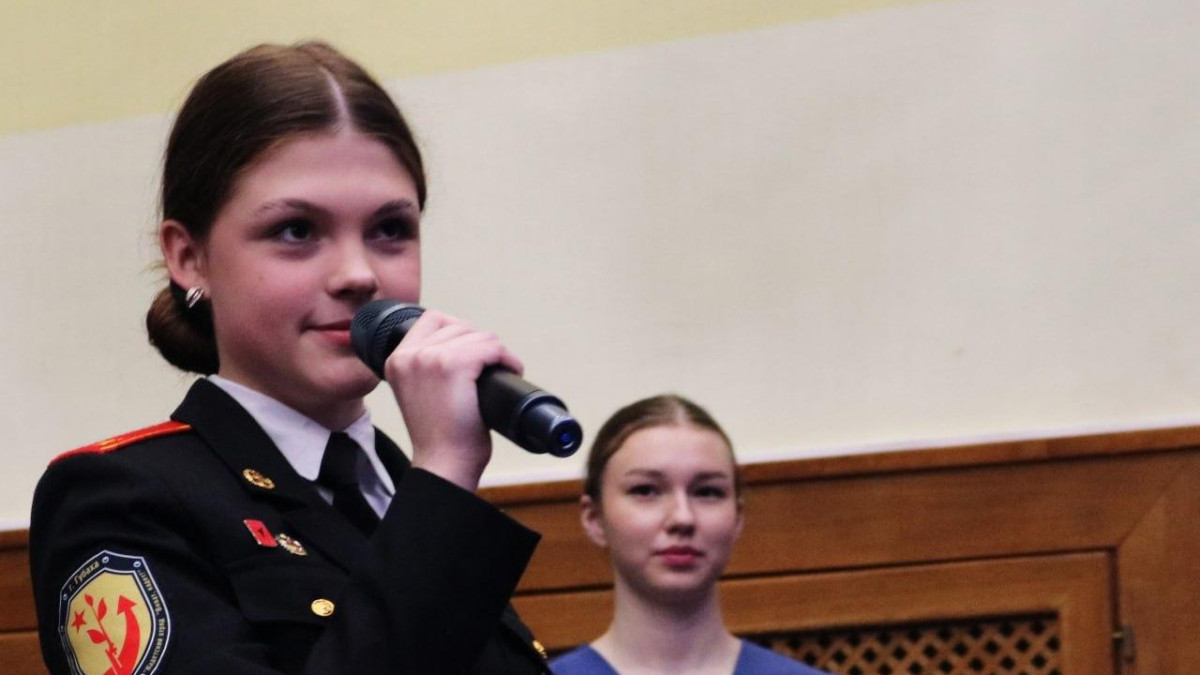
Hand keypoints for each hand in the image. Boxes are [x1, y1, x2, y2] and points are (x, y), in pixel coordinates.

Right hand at [381, 310, 523, 491]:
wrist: (443, 463)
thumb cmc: (439, 436)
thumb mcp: (418, 392)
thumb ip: (426, 367)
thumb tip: (461, 344)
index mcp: (396, 360)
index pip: (432, 320)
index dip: (459, 332)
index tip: (473, 353)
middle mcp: (409, 355)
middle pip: (458, 326)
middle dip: (480, 344)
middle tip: (489, 368)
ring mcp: (430, 358)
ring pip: (478, 335)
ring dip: (496, 351)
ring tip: (500, 371)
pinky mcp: (453, 365)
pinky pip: (491, 346)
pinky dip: (507, 358)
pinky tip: (511, 371)